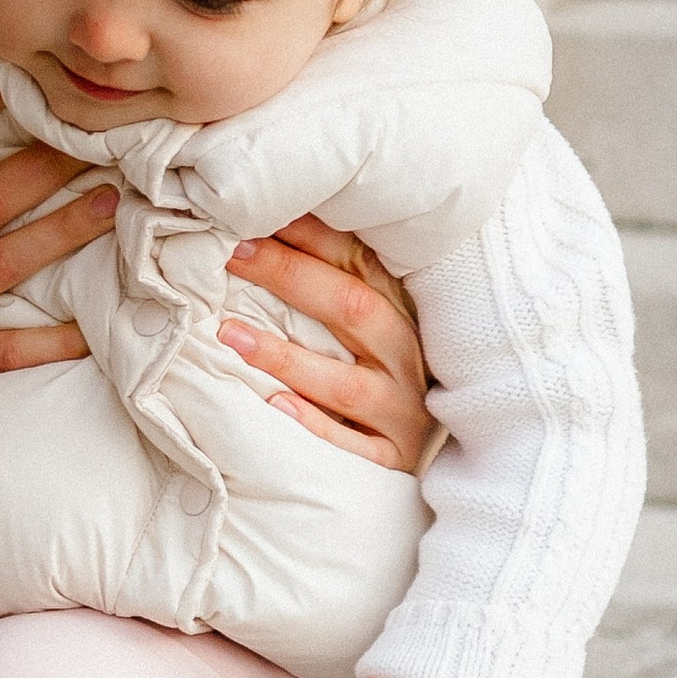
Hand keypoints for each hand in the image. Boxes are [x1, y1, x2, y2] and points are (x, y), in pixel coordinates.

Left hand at [217, 216, 428, 471]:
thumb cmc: (387, 379)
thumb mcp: (375, 327)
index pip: (359, 264)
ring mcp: (403, 413)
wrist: (448, 456)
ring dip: (286, 357)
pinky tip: (274, 405)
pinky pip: (354, 447)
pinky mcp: (394, 461)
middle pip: (354, 309)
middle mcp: (408, 360)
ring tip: (228, 334)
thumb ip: (334, 287)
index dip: (311, 237)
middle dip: (291, 276)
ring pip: (347, 384)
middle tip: (232, 255)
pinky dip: (316, 426)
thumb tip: (261, 233)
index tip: (255, 216)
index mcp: (404, 315)